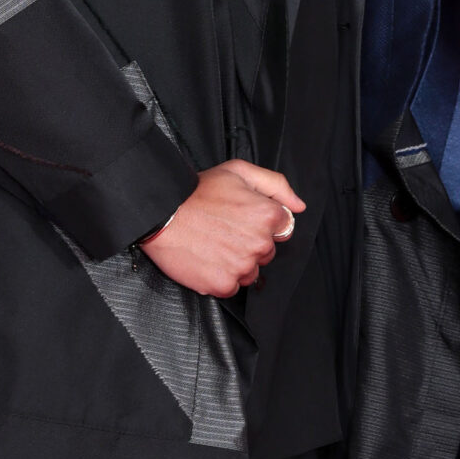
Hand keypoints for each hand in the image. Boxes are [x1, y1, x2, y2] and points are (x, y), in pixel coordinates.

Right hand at [140, 160, 302, 296]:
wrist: (160, 213)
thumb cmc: (197, 191)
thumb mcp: (239, 171)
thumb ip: (276, 185)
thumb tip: (299, 206)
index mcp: (268, 215)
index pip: (282, 228)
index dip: (261, 222)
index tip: (242, 218)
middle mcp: (259, 244)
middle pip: (266, 252)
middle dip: (250, 243)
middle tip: (224, 229)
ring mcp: (242, 267)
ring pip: (251, 272)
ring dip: (237, 263)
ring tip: (214, 244)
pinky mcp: (223, 284)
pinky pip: (232, 287)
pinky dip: (221, 277)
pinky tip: (207, 259)